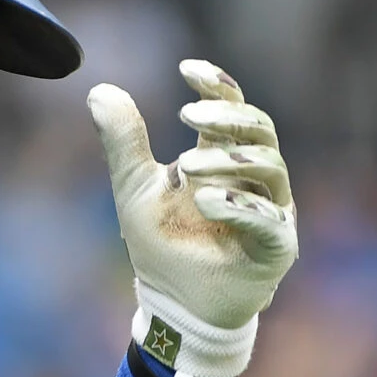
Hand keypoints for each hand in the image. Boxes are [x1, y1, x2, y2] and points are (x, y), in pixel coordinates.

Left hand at [87, 59, 297, 376]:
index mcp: (223, 158)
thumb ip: (123, 142)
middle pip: (259, 128)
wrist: (174, 306)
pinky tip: (206, 200)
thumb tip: (99, 88)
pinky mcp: (277, 246)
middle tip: (187, 115)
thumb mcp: (134, 188)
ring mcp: (271, 210)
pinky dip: (240, 205)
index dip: (217, 84)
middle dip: (226, 117)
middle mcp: (254, 178)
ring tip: (185, 166)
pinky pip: (270, 218)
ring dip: (228, 159)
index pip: (233, 107)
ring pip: (269, 166)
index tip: (186, 70)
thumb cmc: (161, 246)